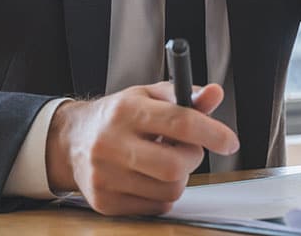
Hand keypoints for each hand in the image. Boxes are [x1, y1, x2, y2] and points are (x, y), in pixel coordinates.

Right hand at [45, 83, 238, 215]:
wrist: (70, 141)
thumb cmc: (118, 116)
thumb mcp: (148, 96)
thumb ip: (185, 96)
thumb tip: (215, 94)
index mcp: (126, 111)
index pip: (180, 122)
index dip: (212, 133)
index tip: (230, 142)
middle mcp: (111, 143)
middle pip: (175, 165)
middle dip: (193, 158)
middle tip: (187, 149)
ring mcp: (105, 176)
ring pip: (170, 189)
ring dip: (179, 177)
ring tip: (163, 161)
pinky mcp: (104, 202)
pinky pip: (157, 206)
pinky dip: (163, 193)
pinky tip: (148, 177)